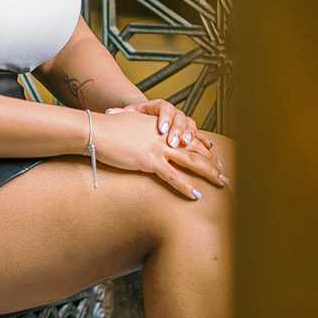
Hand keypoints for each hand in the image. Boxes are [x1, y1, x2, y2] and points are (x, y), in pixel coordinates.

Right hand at [91, 109, 226, 200]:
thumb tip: (134, 132)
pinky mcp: (148, 161)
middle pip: (194, 149)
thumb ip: (135, 127)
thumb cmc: (105, 127)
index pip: (187, 136)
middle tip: (224, 173)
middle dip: (211, 162)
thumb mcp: (125, 123)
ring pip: (190, 162)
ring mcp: (157, 149)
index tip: (213, 156)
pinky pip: (173, 176)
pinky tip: (196, 195)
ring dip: (208, 173)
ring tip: (221, 183)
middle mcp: (162, 136)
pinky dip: (186, 186)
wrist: (93, 130)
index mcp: (159, 126)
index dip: (202, 147)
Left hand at [105, 98, 210, 151]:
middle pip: (180, 118)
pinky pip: (199, 135)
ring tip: (187, 145)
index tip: (160, 129)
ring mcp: (182, 122)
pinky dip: (204, 141)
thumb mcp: (128, 114)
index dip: (165, 118)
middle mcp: (173, 113)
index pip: (165, 108)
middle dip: (178, 130)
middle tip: (174, 142)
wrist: (144, 118)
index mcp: (158, 106)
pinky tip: (209, 147)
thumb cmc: (135, 119)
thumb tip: (109, 112)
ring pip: (191, 126)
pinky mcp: (188, 132)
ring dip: (191, 135)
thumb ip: (121, 113)